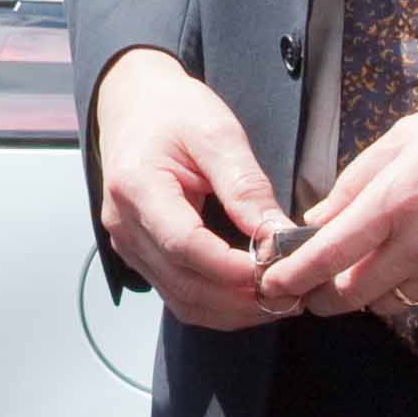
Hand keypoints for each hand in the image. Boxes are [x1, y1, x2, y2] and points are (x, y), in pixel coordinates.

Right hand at [91, 47, 289, 330]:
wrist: (134, 106)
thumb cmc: (174, 111)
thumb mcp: (217, 133)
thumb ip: (246, 186)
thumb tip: (279, 235)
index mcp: (137, 187)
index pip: (185, 245)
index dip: (233, 268)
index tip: (278, 271)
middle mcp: (125, 225)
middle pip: (183, 285)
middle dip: (241, 300)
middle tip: (293, 294)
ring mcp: (128, 245)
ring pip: (181, 301)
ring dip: (232, 311)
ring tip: (278, 299)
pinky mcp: (141, 254)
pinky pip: (178, 294)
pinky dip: (217, 305)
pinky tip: (250, 294)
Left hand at [257, 81, 417, 319]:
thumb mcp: (404, 138)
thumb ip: (355, 182)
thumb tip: (320, 217)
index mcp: (396, 200)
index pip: (328, 255)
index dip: (293, 276)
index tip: (273, 282)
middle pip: (351, 296)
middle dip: (319, 297)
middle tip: (305, 286)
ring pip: (387, 302)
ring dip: (363, 294)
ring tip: (355, 269)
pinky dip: (403, 286)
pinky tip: (402, 260)